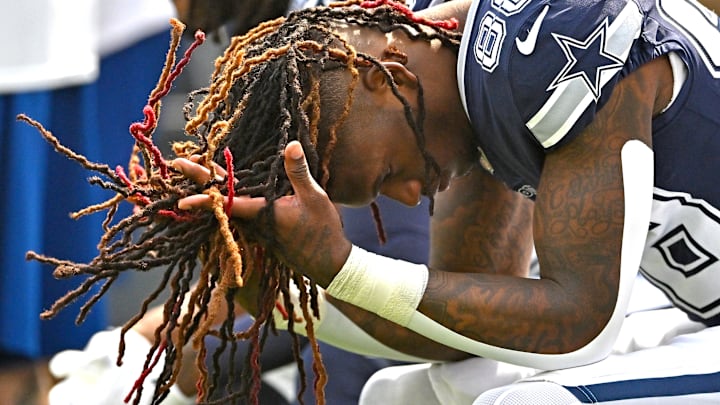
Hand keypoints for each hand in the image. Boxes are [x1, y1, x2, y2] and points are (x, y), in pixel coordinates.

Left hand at [174, 141, 351, 286]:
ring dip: (210, 186)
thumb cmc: (322, 232)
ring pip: (226, 204)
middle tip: (178, 163)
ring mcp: (255, 227)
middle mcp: (252, 221)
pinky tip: (224, 187)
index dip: (203, 199)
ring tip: (196, 167)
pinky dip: (225, 196)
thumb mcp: (314, 197)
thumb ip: (298, 172)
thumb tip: (290, 144)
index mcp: (261, 213)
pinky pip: (237, 210)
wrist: (328, 263)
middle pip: (219, 198)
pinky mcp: (261, 229)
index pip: (226, 204)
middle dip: (198, 179)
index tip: (182, 200)